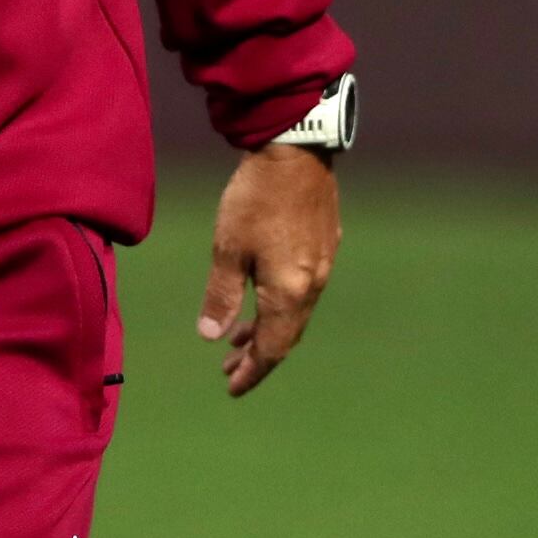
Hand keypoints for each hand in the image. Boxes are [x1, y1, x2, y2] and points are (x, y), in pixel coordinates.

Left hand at [197, 145, 339, 397]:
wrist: (295, 149)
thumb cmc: (255, 198)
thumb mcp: (228, 249)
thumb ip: (221, 296)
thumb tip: (211, 337)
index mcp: (289, 292)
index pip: (272, 348)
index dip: (252, 371)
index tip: (231, 388)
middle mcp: (312, 284)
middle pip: (287, 334)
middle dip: (257, 355)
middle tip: (228, 369)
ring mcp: (323, 263)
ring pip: (295, 311)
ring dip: (267, 328)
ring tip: (237, 339)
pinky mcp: (325, 242)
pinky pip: (302, 289)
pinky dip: (280, 303)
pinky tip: (262, 294)